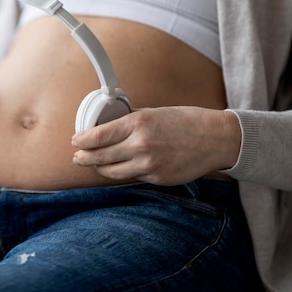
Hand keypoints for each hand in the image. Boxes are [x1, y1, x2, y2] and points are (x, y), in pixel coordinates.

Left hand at [71, 107, 240, 185]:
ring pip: (112, 172)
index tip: (76, 141)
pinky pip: (132, 177)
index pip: (98, 136)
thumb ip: (129, 119)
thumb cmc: (185, 121)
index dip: (82, 140)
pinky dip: (124, 171)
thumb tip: (107, 123)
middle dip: (84, 157)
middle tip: (77, 156)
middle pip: (100, 157)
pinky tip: (120, 167)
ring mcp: (149, 165)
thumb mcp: (153, 112)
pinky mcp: (157, 179)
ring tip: (95, 163)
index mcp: (137, 124)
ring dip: (100, 168)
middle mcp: (140, 146)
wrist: (215, 138)